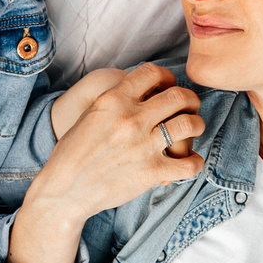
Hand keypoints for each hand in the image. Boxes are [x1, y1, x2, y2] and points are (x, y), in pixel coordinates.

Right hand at [40, 61, 203, 214]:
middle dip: (190, 100)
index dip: (166, 77)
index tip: (167, 87)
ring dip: (196, 125)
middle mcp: (131, 119)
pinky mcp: (151, 173)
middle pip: (179, 96)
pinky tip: (189, 162)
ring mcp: (143, 146)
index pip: (152, 73)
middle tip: (189, 108)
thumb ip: (116, 101)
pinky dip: (195, 163)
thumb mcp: (90, 115)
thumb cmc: (73, 154)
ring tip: (193, 130)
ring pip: (190, 124)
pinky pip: (189, 164)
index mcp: (114, 100)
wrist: (65, 190)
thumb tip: (141, 92)